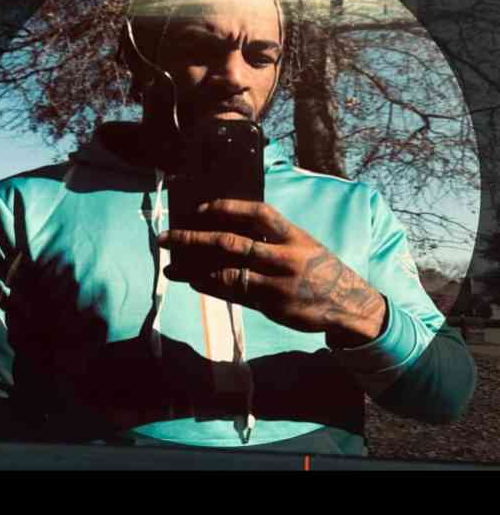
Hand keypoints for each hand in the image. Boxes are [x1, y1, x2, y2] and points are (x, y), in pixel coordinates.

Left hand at [157, 199, 385, 341]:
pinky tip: (194, 281)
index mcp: (293, 235)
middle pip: (230, 244)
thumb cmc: (318, 267)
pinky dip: (211, 286)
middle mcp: (284, 257)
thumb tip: (224, 226)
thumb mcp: (302, 244)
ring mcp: (277, 283)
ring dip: (193, 268)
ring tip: (170, 266)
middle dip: (193, 239)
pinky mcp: (272, 306)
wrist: (348, 303)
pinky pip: (234, 294)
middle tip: (166, 238)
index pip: (257, 213)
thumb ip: (270, 237)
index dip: (226, 208)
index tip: (199, 208)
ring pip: (226, 272)